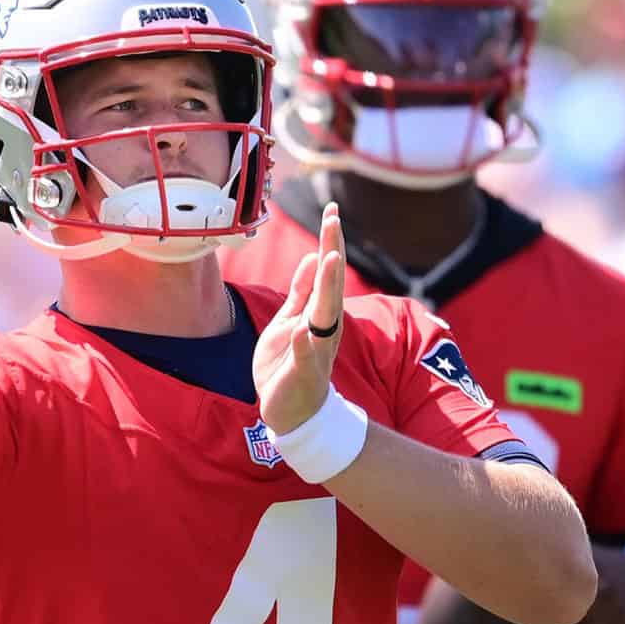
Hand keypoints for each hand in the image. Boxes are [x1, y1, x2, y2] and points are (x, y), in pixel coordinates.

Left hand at [252, 203, 345, 433]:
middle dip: (332, 252)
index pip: (327, 272)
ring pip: (324, 315)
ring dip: (327, 287)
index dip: (330, 241)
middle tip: (334, 220)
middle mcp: (324, 328)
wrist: (292, 413)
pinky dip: (305, 342)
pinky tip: (303, 328)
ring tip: (329, 258)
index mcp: (319, 314)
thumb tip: (313, 256)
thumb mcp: (290, 320)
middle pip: (331, 285)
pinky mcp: (302, 373)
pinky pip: (305, 356)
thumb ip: (302, 291)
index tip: (333, 210)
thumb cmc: (290, 364)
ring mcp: (315, 350)